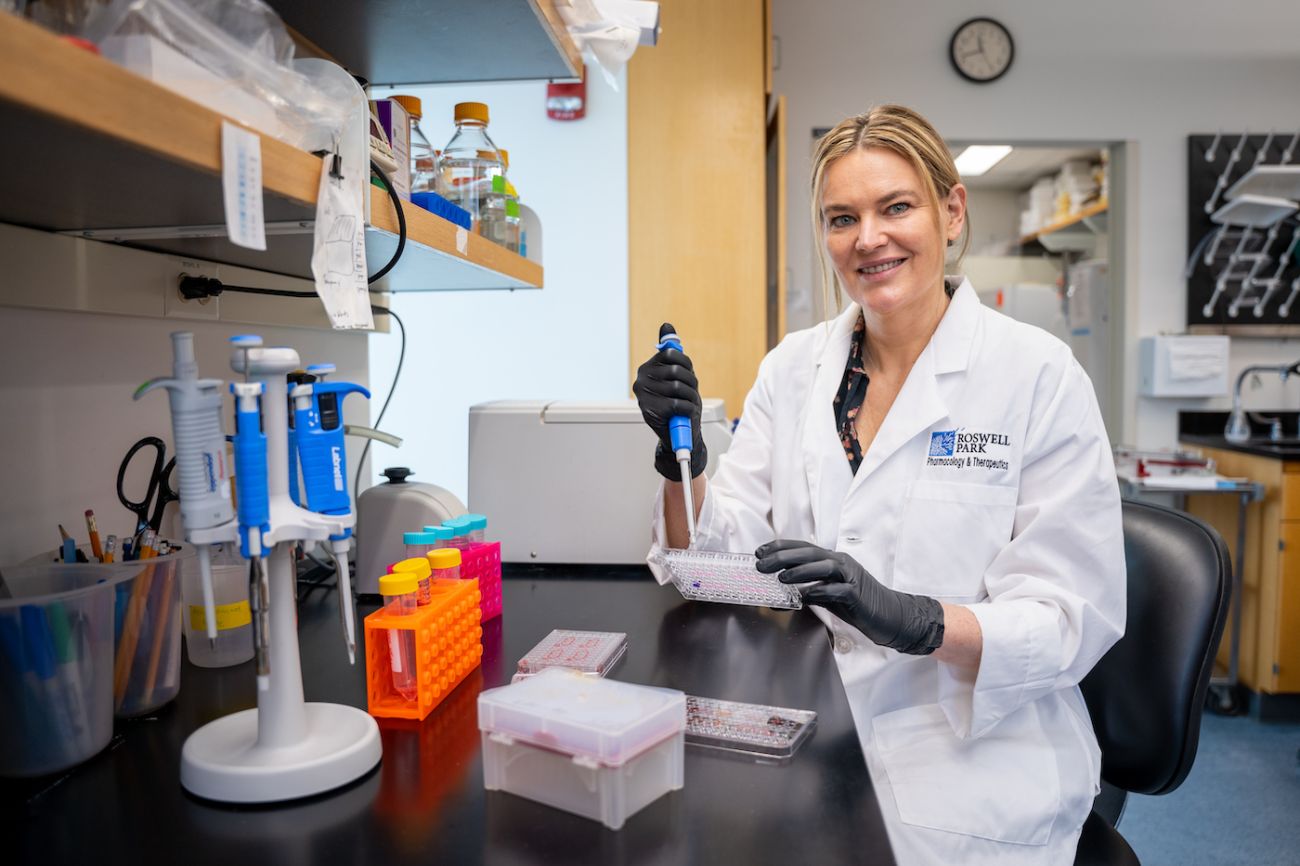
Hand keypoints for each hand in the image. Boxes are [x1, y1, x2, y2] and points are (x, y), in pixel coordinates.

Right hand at [633, 322, 707, 479]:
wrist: (678, 434)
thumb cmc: (680, 402)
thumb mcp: (679, 374)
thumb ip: (671, 351)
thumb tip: (666, 325)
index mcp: (647, 369)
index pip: (671, 354)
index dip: (686, 364)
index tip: (687, 374)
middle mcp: (641, 380)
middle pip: (676, 371)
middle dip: (691, 383)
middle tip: (689, 393)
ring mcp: (644, 396)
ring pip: (679, 387)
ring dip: (691, 397)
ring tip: (687, 404)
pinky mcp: (650, 411)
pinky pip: (678, 403)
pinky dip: (687, 409)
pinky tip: (684, 413)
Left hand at [755, 540, 944, 654]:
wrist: (890, 615)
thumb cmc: (856, 604)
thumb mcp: (827, 595)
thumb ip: (805, 593)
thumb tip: (777, 601)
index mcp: (832, 560)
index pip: (802, 547)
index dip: (780, 547)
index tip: (759, 551)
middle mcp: (841, 563)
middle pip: (810, 553)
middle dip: (783, 556)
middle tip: (762, 563)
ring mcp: (850, 577)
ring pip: (824, 566)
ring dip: (801, 571)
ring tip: (781, 578)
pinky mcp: (858, 594)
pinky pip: (837, 590)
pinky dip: (820, 592)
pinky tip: (805, 597)